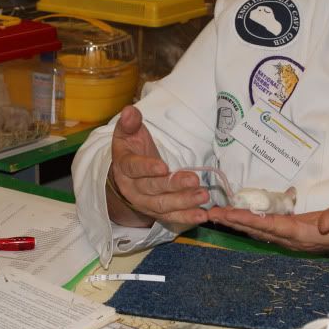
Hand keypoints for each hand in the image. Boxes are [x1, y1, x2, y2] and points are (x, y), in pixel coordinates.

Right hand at [108, 105, 208, 226]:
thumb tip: (130, 111)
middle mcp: (133, 188)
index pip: (134, 168)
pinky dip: (186, 217)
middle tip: (194, 180)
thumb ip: (130, 123)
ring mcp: (145, 202)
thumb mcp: (128, 133)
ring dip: (184, 202)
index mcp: (125, 167)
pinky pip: (171, 217)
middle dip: (173, 186)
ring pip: (163, 205)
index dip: (147, 168)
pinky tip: (202, 215)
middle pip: (152, 189)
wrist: (128, 173)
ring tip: (203, 196)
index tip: (163, 167)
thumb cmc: (132, 149)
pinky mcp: (157, 211)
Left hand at [207, 202, 328, 256]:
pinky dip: (249, 222)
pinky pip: (266, 228)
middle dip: (234, 222)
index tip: (228, 215)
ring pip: (259, 231)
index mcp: (304, 235)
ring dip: (237, 223)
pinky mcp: (292, 233)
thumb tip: (321, 222)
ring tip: (217, 215)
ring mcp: (292, 238)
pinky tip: (237, 217)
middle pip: (258, 230)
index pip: (270, 227)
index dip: (248, 220)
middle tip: (211, 214)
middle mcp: (293, 240)